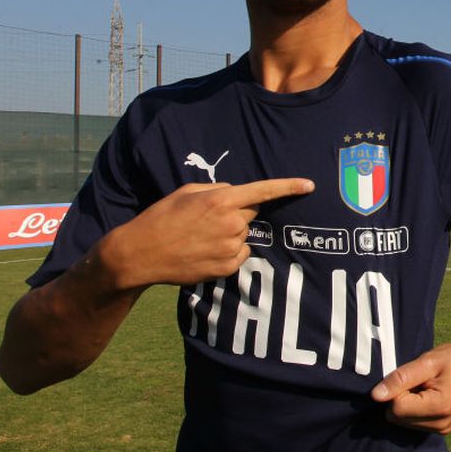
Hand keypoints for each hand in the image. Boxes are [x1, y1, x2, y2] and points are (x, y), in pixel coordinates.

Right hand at [100, 178, 313, 287]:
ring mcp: (230, 246)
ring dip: (230, 234)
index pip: (262, 191)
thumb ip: (217, 190)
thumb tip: (236, 194)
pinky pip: (240, 253)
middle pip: (250, 214)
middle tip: (207, 220)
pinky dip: (228, 251)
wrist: (140, 254)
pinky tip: (203, 251)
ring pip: (244, 235)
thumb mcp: (186, 192)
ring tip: (200, 238)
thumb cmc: (162, 218)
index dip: (288, 187)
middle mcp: (230, 223)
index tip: (309, 185)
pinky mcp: (227, 266)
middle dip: (236, 213)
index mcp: (221, 200)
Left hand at [370, 337, 450, 433]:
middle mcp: (441, 424)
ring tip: (427, 386)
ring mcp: (443, 429)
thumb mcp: (427, 362)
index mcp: (439, 408)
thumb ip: (400, 378)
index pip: (395, 409)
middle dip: (402, 397)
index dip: (397, 389)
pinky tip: (430, 394)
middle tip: (421, 380)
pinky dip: (416, 408)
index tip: (414, 376)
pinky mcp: (443, 429)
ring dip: (409, 403)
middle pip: (397, 418)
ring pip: (403, 422)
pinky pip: (414, 423)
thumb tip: (375, 396)